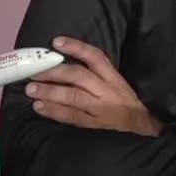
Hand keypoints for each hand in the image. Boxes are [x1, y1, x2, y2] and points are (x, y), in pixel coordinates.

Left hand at [26, 37, 162, 136]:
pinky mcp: (95, 126)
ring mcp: (101, 109)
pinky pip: (72, 116)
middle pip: (79, 76)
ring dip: (49, 91)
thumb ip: (100, 78)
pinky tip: (39, 107)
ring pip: (73, 96)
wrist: (145, 132)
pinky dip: (54, 111)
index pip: (96, 57)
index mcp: (114, 79)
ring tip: (31, 89)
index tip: (56, 43)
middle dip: (54, 72)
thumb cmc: (128, 109)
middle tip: (35, 70)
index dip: (76, 48)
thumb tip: (67, 68)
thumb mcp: (119, 88)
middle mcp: (107, 91)